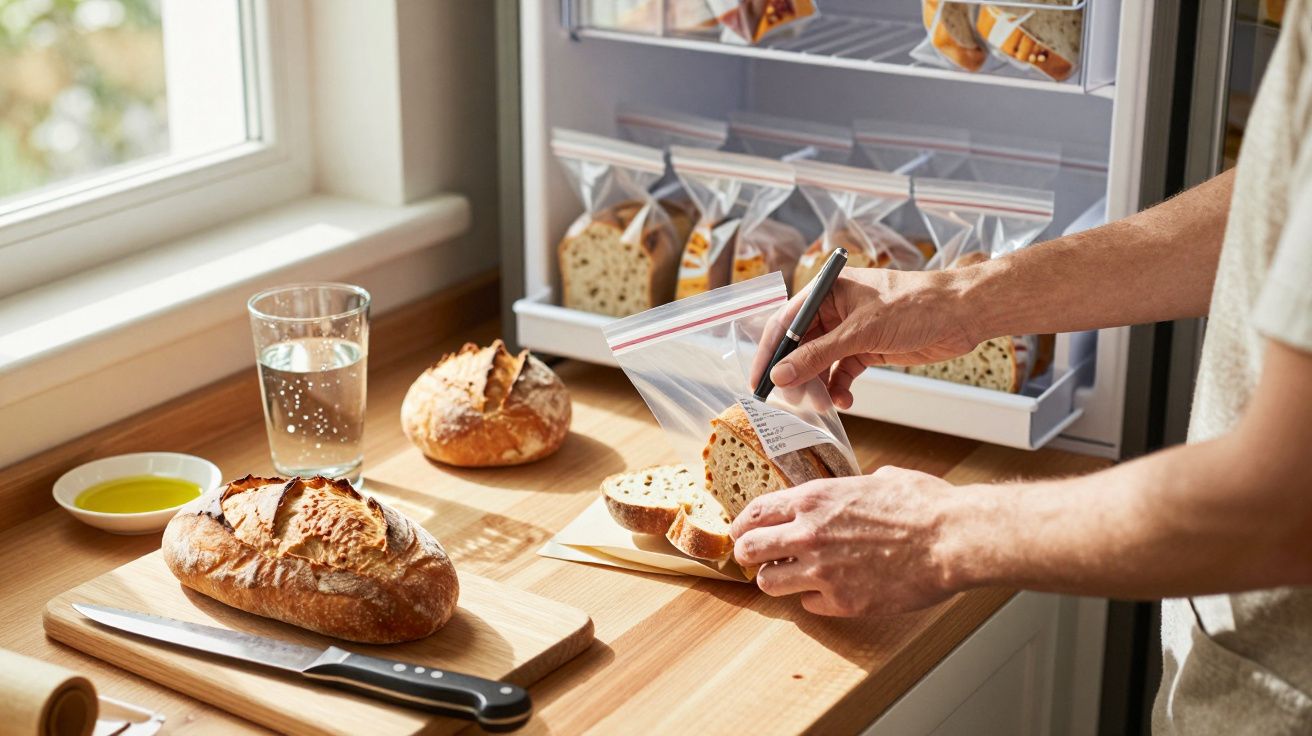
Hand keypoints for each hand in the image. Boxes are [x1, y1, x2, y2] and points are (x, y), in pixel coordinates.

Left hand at [731, 466, 962, 616]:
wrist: (951, 539)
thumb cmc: (924, 505)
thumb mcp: (880, 479)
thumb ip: (854, 487)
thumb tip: (860, 487)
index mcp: (814, 498)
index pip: (755, 512)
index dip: (743, 525)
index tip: (742, 532)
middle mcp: (808, 533)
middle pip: (748, 549)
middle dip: (749, 554)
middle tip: (757, 559)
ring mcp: (821, 570)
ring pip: (768, 583)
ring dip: (777, 580)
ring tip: (791, 578)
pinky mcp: (841, 601)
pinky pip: (808, 606)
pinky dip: (815, 600)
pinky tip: (831, 592)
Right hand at [752, 268, 981, 408]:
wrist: (961, 313)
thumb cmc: (915, 305)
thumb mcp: (860, 332)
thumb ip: (817, 355)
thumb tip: (781, 374)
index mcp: (826, 292)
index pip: (785, 323)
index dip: (770, 353)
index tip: (759, 381)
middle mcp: (834, 310)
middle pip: (800, 346)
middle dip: (797, 375)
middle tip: (795, 401)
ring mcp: (850, 331)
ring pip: (821, 363)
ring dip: (820, 386)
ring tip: (823, 405)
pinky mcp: (867, 349)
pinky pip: (842, 372)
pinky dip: (840, 388)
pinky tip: (845, 401)